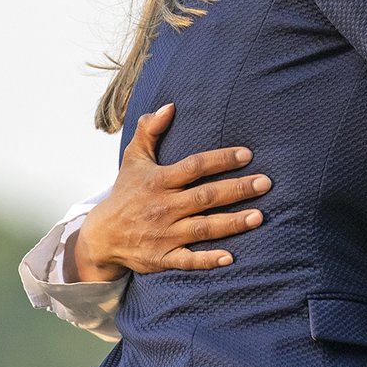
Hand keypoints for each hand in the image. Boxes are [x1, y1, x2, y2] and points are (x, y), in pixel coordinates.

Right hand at [70, 103, 270, 281]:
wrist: (101, 236)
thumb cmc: (126, 193)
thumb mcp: (133, 159)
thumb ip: (149, 130)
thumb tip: (169, 106)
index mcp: (158, 181)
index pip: (194, 167)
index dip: (221, 160)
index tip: (247, 154)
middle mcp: (162, 207)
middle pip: (205, 197)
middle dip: (237, 190)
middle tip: (266, 183)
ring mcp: (163, 234)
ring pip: (203, 228)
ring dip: (232, 223)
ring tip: (259, 216)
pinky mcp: (162, 258)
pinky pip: (188, 260)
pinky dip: (208, 260)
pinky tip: (231, 257)